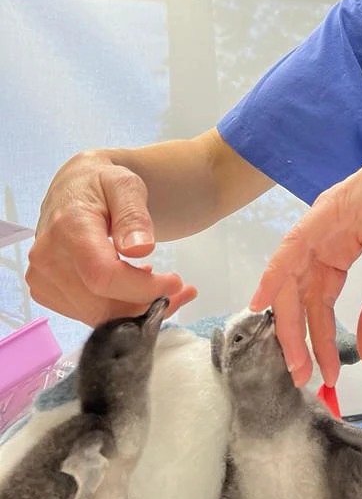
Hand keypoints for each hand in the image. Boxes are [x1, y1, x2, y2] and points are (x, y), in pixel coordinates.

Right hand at [27, 151, 196, 325]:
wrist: (75, 185)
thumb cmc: (103, 182)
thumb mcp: (126, 185)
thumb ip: (133, 216)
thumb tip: (140, 249)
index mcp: (68, 228)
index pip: (103, 276)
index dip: (142, 288)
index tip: (176, 283)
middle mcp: (47, 258)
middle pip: (100, 304)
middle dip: (147, 305)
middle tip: (182, 291)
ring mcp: (42, 278)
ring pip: (96, 316)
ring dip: (136, 312)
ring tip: (166, 290)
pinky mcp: (45, 290)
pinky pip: (87, 314)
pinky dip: (117, 310)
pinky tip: (136, 289)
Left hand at [250, 105, 361, 386]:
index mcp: (340, 249)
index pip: (320, 300)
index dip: (320, 338)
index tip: (327, 374)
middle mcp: (324, 239)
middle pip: (300, 294)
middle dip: (299, 338)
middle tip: (305, 377)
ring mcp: (322, 223)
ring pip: (292, 277)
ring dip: (289, 319)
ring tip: (295, 359)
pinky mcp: (327, 211)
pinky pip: (295, 246)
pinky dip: (276, 272)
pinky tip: (264, 299)